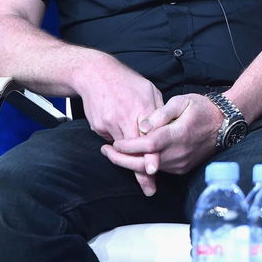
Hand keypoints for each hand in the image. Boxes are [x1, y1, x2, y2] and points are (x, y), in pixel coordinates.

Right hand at [74, 57, 164, 193]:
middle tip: (150, 188)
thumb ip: (158, 112)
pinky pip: (111, 140)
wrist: (95, 74)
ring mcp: (110, 123)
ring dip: (130, 162)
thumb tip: (165, 130)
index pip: (149, 137)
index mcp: (142, 108)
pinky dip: (118, 143)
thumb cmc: (127, 81)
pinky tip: (119, 137)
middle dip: (141, 171)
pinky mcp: (99, 126)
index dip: (151, 154)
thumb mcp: (149, 91)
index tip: (154, 169)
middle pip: (134, 149)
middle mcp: (125, 117)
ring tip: (144, 181)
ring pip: (122, 148)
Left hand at [105, 93, 222, 188]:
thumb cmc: (202, 108)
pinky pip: (159, 169)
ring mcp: (180, 163)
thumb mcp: (182, 101)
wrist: (224, 123)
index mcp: (177, 135)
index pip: (147, 145)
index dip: (128, 146)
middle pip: (143, 163)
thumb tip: (143, 125)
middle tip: (105, 151)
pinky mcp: (182, 168)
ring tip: (115, 152)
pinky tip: (134, 156)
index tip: (114, 143)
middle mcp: (178, 153)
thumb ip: (160, 113)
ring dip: (131, 162)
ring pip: (149, 168)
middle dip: (121, 159)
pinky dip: (144, 164)